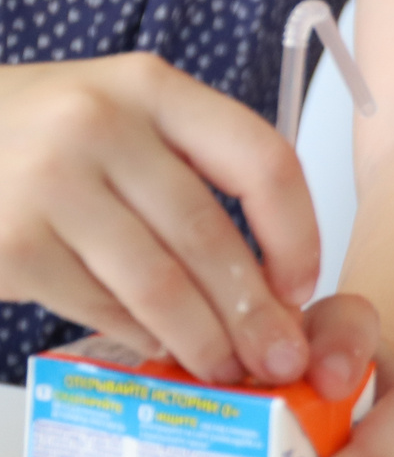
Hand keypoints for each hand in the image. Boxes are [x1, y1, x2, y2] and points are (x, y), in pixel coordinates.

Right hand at [0, 54, 319, 383]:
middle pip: (208, 234)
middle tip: (279, 357)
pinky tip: (160, 348)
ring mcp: (48, 183)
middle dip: (253, 311)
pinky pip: (98, 304)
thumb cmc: (38, 135)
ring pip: (157, 282)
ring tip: (225, 369)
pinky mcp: (10, 242)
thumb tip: (266, 280)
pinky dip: (139, 334)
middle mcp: (100, 125)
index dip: (296, 233)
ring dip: (201, 338)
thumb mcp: (119, 115)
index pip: (261, 160)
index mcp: (151, 87)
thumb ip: (188, 169)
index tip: (301, 284)